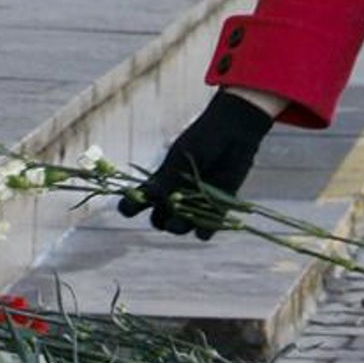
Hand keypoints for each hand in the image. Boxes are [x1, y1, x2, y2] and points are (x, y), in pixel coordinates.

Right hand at [116, 92, 275, 237]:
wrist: (233, 131)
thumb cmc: (202, 138)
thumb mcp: (181, 157)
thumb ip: (168, 178)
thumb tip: (150, 198)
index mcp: (161, 180)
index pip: (138, 199)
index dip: (130, 207)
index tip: (129, 208)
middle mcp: (175, 195)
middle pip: (159, 219)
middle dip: (160, 220)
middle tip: (167, 209)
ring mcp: (195, 203)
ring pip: (180, 228)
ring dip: (179, 227)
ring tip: (180, 221)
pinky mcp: (216, 208)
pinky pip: (205, 231)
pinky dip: (204, 231)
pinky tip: (203, 228)